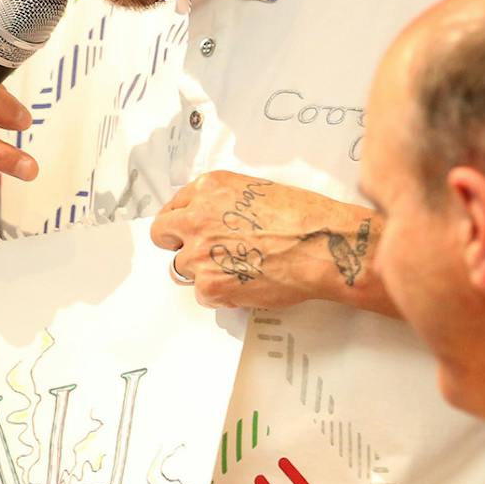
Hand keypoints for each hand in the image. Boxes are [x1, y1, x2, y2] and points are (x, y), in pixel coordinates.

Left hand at [150, 172, 383, 311]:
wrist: (321, 246)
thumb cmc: (304, 218)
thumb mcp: (258, 191)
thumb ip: (226, 203)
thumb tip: (217, 219)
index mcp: (209, 188)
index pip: (174, 206)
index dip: (182, 222)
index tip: (188, 231)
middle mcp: (197, 218)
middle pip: (162, 236)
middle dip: (178, 245)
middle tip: (200, 254)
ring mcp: (199, 253)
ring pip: (181, 268)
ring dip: (201, 272)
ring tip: (233, 271)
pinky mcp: (210, 285)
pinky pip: (202, 295)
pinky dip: (220, 295)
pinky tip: (245, 286)